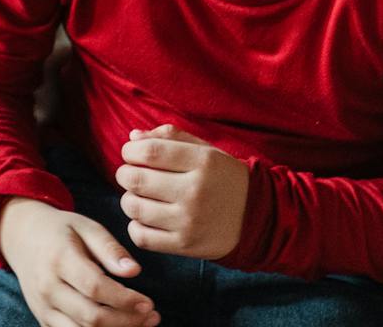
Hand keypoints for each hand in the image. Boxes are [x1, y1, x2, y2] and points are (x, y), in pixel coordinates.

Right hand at [0, 196, 157, 326]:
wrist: (21, 237)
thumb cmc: (60, 230)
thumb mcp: (85, 227)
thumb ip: (110, 248)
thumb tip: (134, 271)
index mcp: (59, 259)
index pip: (95, 287)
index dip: (125, 300)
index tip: (148, 303)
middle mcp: (47, 286)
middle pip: (91, 316)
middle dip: (127, 321)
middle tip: (152, 315)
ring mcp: (43, 306)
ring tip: (141, 323)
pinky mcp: (43, 319)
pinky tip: (118, 326)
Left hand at [115, 125, 248, 260]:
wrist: (258, 218)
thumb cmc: (223, 178)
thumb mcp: (206, 150)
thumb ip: (170, 137)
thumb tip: (133, 137)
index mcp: (202, 162)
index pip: (148, 151)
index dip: (130, 150)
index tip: (131, 154)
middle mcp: (195, 191)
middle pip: (135, 179)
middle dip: (124, 174)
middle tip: (131, 175)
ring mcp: (189, 221)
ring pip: (134, 207)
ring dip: (128, 199)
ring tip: (140, 196)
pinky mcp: (185, 245)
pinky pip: (141, 236)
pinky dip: (135, 226)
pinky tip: (146, 218)